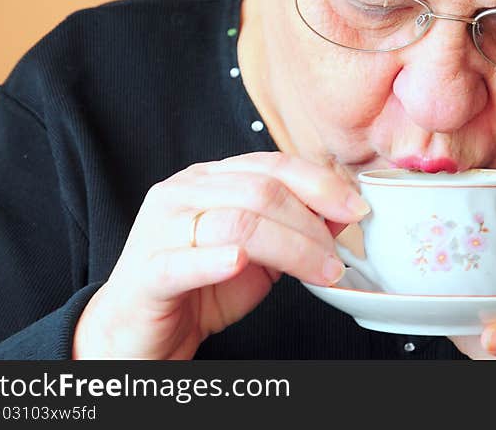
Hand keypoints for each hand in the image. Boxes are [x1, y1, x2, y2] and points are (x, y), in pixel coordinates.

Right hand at [73, 152, 368, 358]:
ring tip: (320, 272)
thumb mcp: (258, 253)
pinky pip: (183, 261)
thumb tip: (343, 212)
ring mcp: (161, 229)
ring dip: (291, 248)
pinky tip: (239, 264)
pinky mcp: (147, 272)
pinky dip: (216, 260)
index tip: (357, 208)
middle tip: (339, 256)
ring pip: (237, 223)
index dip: (321, 184)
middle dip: (312, 223)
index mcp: (211, 179)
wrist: (138, 330)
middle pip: (261, 191)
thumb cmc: (198, 288)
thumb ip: (293, 227)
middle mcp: (184, 193)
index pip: (273, 165)